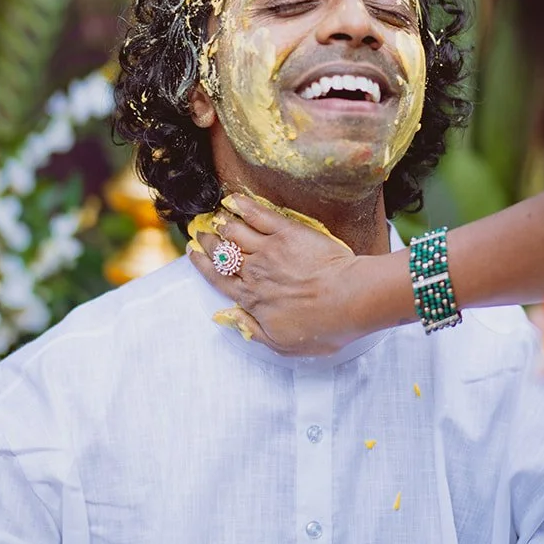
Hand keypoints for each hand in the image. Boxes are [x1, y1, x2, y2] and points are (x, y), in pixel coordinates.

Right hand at [187, 193, 365, 354]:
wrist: (348, 299)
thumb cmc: (322, 326)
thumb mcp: (282, 344)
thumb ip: (252, 330)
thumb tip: (230, 318)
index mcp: (251, 299)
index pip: (218, 278)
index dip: (203, 265)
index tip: (194, 253)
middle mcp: (253, 271)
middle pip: (222, 252)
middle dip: (208, 241)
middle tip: (202, 232)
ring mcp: (268, 249)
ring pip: (234, 231)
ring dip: (222, 222)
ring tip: (216, 216)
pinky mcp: (286, 232)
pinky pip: (257, 214)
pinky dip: (241, 205)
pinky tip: (233, 199)